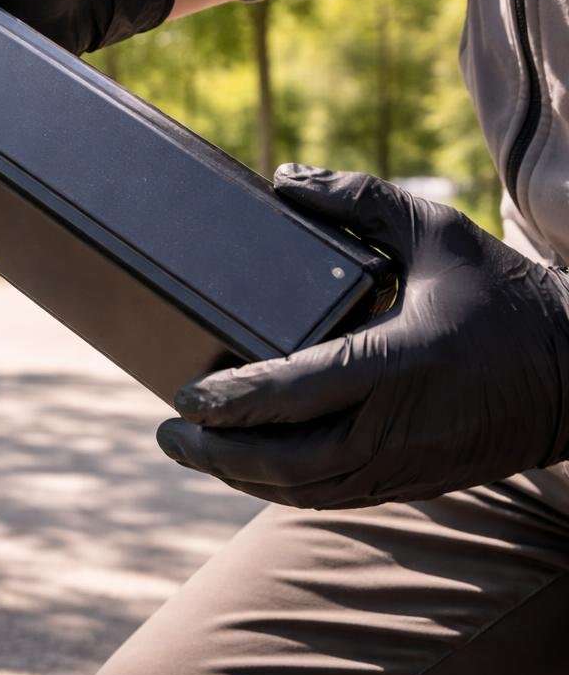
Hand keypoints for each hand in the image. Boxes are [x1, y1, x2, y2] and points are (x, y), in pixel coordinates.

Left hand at [157, 165, 568, 508]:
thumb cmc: (505, 296)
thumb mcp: (437, 233)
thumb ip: (360, 199)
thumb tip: (286, 178)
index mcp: (398, 363)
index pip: (298, 393)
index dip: (235, 401)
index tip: (186, 395)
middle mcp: (397, 425)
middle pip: (289, 461)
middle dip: (219, 454)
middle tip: (168, 433)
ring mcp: (405, 462)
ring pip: (307, 489)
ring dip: (243, 478)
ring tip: (194, 452)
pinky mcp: (413, 480)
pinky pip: (335, 497)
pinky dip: (284, 489)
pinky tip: (249, 472)